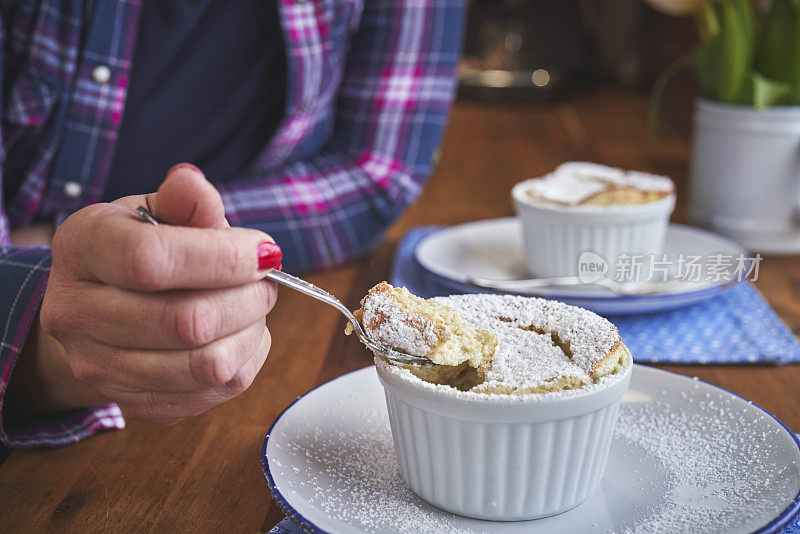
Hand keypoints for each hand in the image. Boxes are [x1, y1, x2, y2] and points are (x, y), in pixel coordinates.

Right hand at [11, 164, 280, 424]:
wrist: (103, 307)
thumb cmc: (140, 249)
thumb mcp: (157, 211)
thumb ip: (184, 201)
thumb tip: (193, 183)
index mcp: (81, 249)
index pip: (151, 261)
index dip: (223, 257)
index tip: (264, 251)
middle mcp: (75, 314)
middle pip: (186, 322)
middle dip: (249, 297)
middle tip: (265, 279)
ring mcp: (101, 367)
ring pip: (207, 364)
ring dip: (251, 331)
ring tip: (252, 305)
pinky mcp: (137, 403)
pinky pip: (217, 391)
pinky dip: (246, 358)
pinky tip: (238, 334)